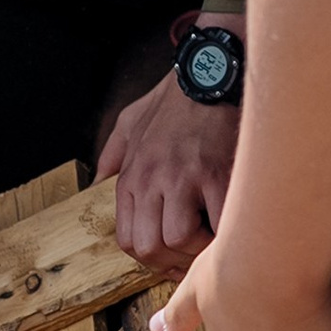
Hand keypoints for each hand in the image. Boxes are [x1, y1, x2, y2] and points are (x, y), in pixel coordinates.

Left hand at [98, 74, 240, 271]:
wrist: (210, 71)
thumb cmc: (175, 98)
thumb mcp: (131, 121)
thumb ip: (113, 154)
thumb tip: (97, 181)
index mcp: (132, 176)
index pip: (128, 240)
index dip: (152, 259)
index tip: (174, 257)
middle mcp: (152, 180)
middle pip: (150, 247)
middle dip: (175, 259)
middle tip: (197, 254)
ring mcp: (183, 178)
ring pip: (180, 240)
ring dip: (200, 247)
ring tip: (216, 235)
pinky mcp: (217, 174)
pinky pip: (217, 224)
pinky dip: (226, 234)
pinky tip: (233, 225)